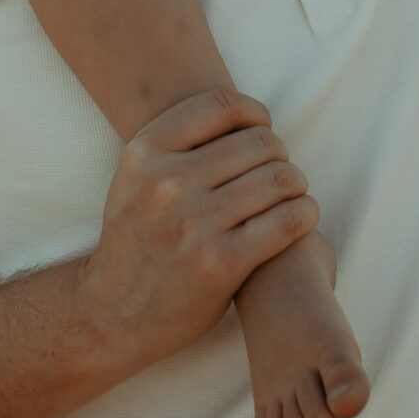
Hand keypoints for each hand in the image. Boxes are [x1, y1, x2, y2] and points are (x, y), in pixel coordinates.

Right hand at [78, 88, 318, 373]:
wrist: (113, 312)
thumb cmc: (137, 238)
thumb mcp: (134, 177)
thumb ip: (176, 143)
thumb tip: (243, 116)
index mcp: (144, 152)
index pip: (222, 105)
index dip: (256, 113)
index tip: (263, 129)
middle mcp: (167, 182)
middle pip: (259, 142)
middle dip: (280, 154)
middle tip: (278, 172)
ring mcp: (195, 223)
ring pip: (280, 178)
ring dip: (296, 184)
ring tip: (292, 193)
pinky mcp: (222, 262)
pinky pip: (288, 221)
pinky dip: (305, 213)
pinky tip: (302, 216)